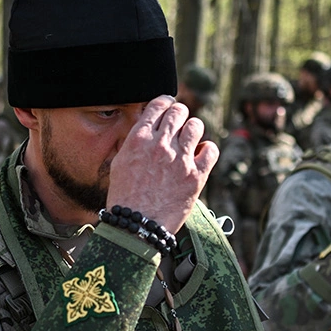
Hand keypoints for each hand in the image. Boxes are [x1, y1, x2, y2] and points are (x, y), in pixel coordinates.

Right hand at [105, 96, 218, 233]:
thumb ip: (135, 143)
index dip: (166, 103)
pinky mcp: (196, 176)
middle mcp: (160, 145)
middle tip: (180, 125)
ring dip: (193, 131)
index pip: (158, 105)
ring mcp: (180, 160)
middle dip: (180, 115)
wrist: (136, 227)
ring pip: (196, 126)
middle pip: (180, 111)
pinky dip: (207, 150)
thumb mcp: (119, 164)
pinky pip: (211, 149)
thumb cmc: (124, 199)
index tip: (170, 108)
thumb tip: (148, 129)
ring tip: (189, 142)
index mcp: (139, 139)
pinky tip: (200, 156)